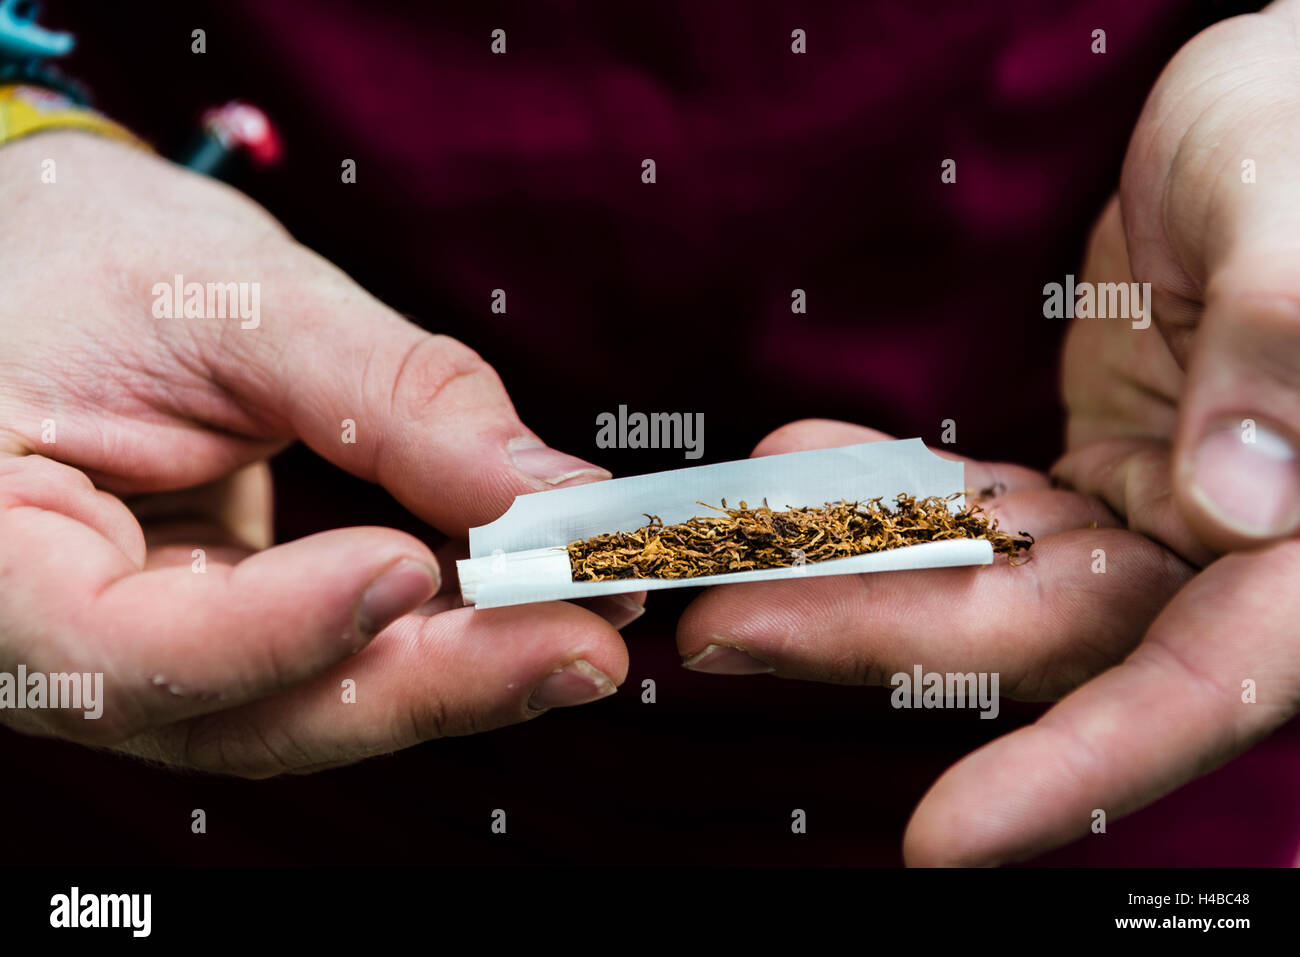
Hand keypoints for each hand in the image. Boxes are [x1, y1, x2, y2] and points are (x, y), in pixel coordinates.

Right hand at [0, 132, 632, 775]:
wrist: (45, 256)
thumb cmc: (91, 253)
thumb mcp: (231, 296)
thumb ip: (390, 398)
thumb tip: (555, 496)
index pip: (113, 652)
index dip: (275, 630)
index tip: (414, 566)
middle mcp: (44, 643)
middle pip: (241, 714)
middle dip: (427, 683)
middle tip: (585, 643)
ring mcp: (133, 656)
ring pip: (300, 709)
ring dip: (455, 676)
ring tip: (586, 627)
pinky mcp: (210, 636)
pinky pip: (325, 666)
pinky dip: (431, 644)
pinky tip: (528, 611)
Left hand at [679, 1, 1299, 863]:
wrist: (1282, 98)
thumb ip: (1284, 351)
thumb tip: (1231, 506)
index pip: (1201, 680)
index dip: (1073, 769)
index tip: (939, 839)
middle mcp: (1242, 555)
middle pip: (1044, 630)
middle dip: (878, 632)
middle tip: (725, 626)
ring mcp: (1162, 513)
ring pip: (988, 571)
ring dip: (847, 559)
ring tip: (726, 541)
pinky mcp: (1102, 470)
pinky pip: (978, 499)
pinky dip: (886, 489)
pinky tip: (797, 467)